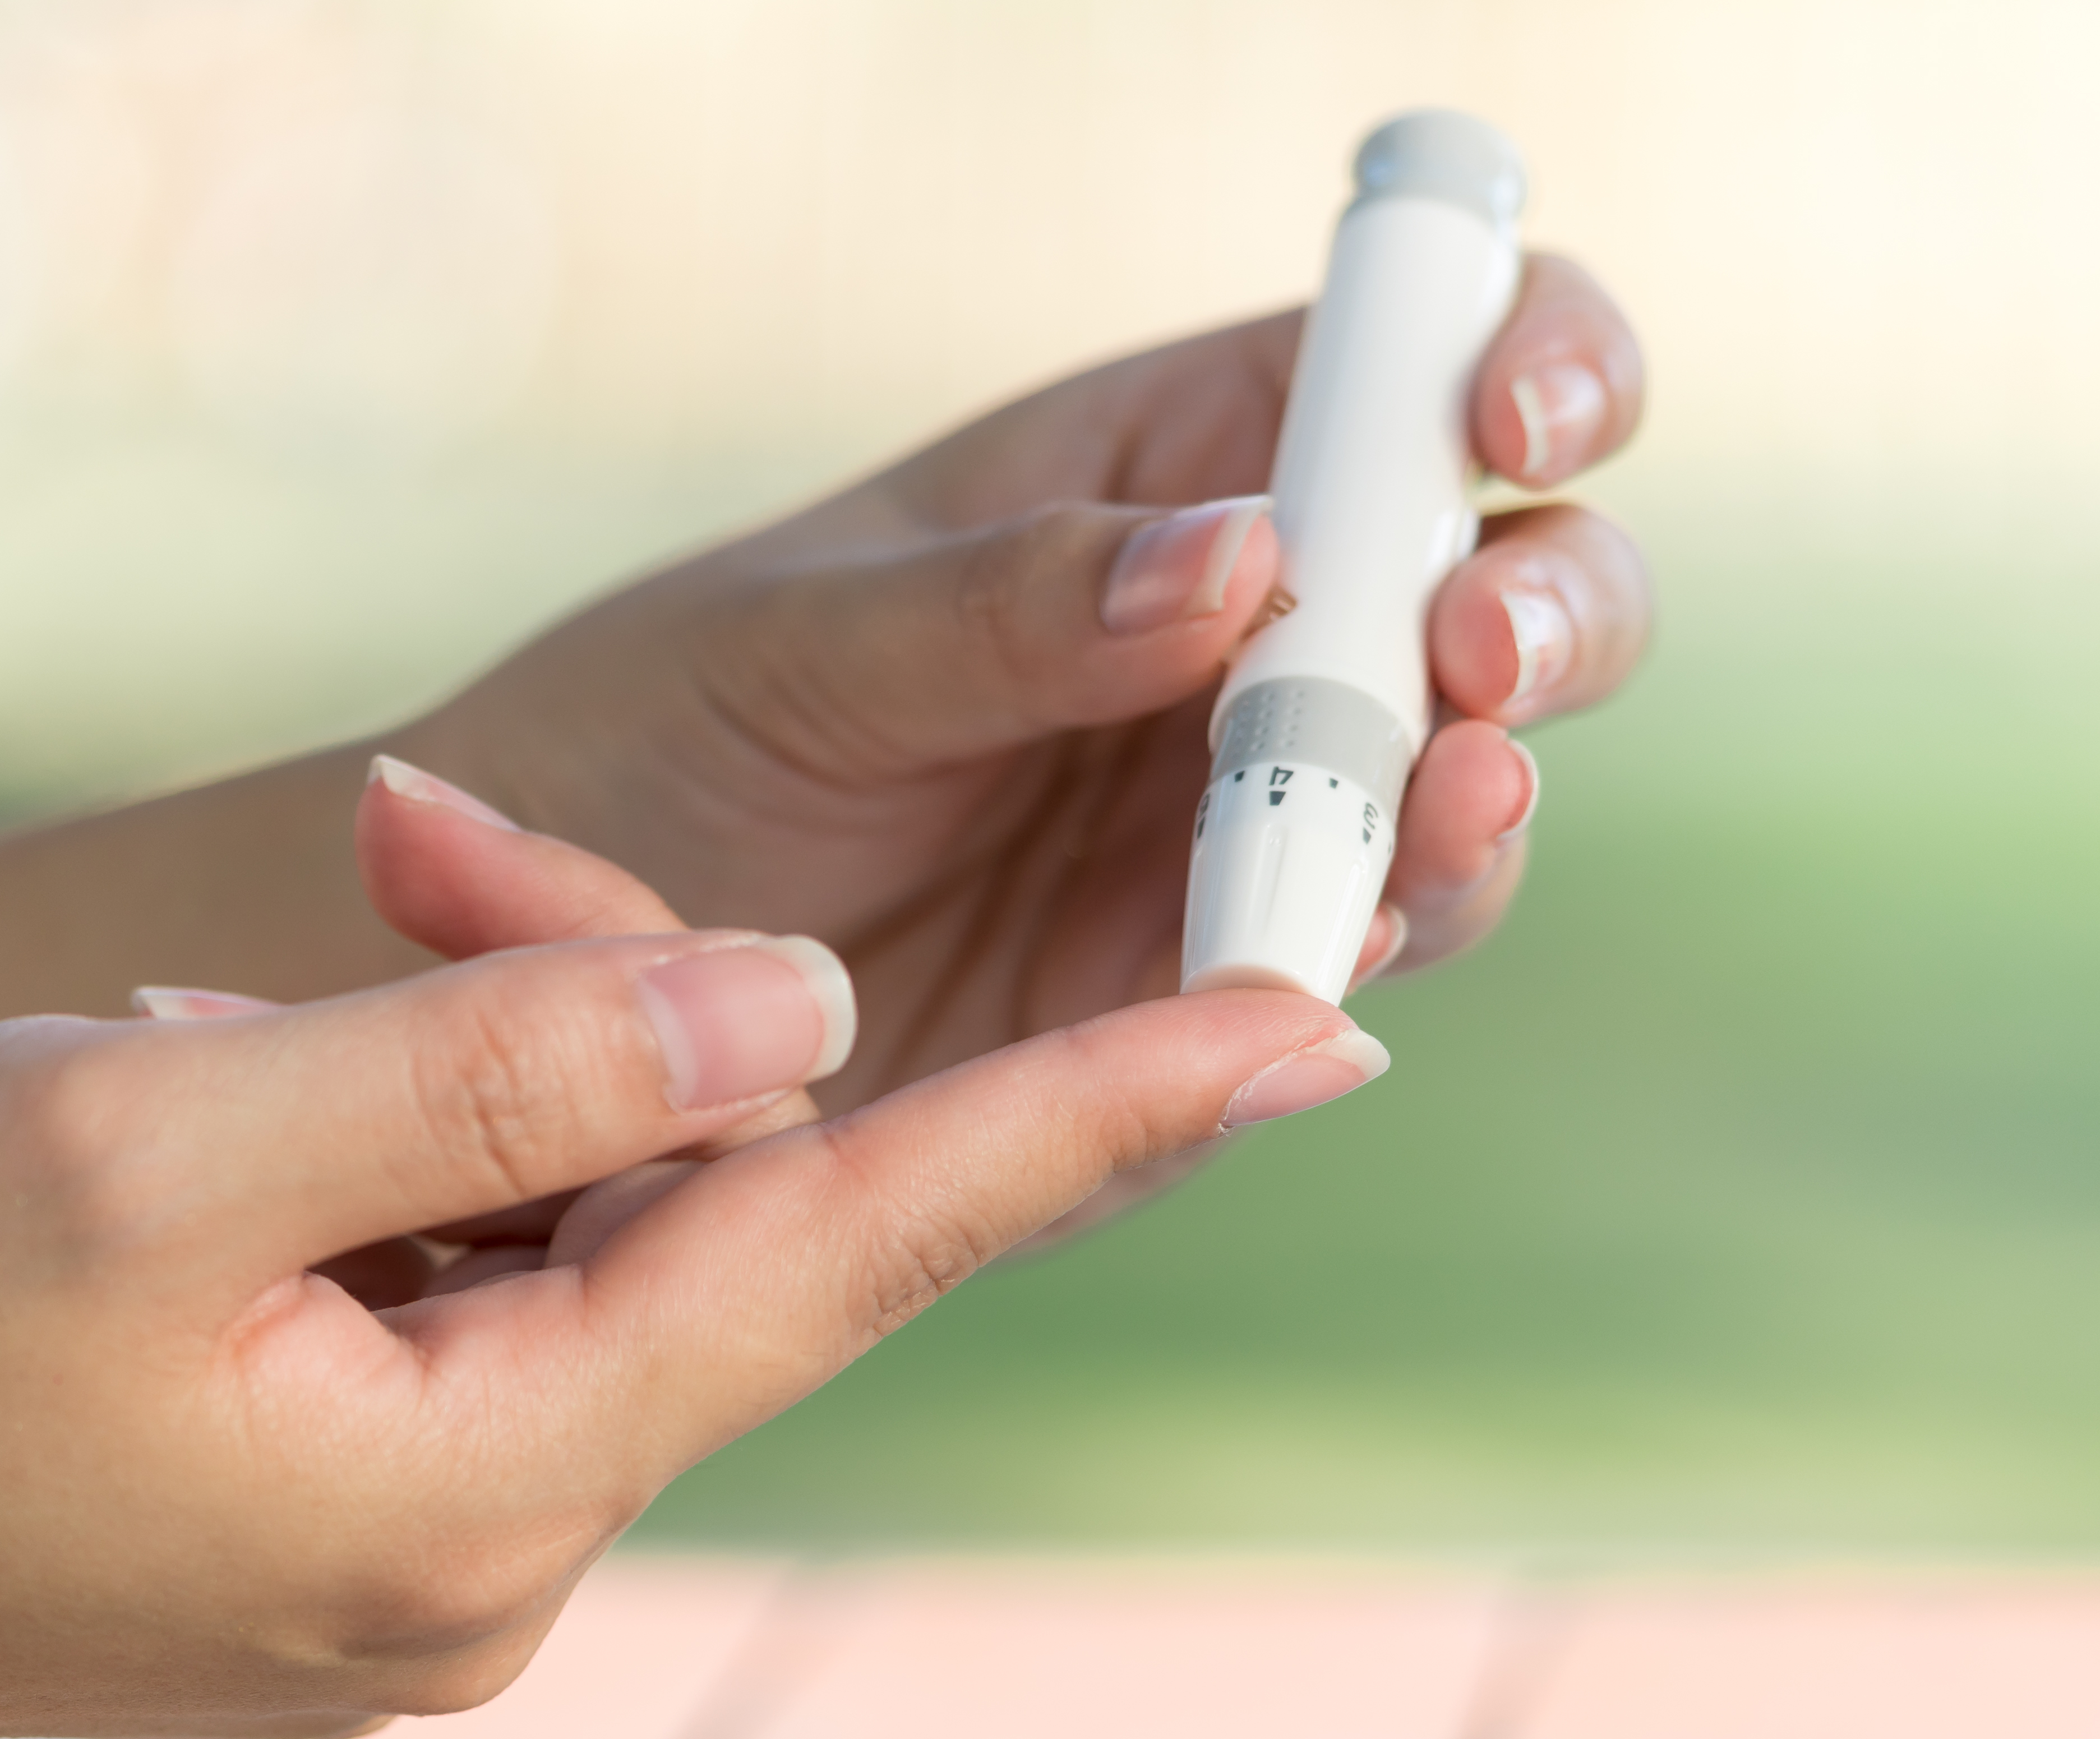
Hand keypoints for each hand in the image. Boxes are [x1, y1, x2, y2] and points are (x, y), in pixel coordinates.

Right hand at [0, 849, 1386, 1738]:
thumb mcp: (154, 1132)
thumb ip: (493, 1063)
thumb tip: (788, 1011)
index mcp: (477, 1492)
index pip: (852, 1253)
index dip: (1095, 1121)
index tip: (1317, 1017)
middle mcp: (494, 1559)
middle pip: (680, 1217)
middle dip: (584, 993)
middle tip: (390, 836)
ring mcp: (414, 1560)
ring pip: (554, 1240)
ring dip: (443, 1073)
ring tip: (198, 1034)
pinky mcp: (334, 1525)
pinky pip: (447, 1296)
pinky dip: (375, 1165)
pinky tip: (207, 1111)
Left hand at [387, 260, 1652, 1111]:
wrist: (548, 975)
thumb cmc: (663, 739)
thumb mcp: (807, 643)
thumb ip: (1015, 603)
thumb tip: (1245, 553)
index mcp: (1171, 478)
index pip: (1417, 376)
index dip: (1528, 364)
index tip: (1522, 417)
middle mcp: (1252, 652)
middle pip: (1515, 596)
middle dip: (1551, 613)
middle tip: (1482, 655)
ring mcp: (1245, 835)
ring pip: (1462, 805)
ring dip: (1481, 801)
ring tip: (1450, 791)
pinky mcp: (1197, 1013)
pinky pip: (1335, 981)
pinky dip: (1365, 956)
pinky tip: (1340, 947)